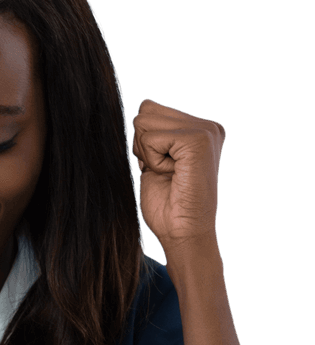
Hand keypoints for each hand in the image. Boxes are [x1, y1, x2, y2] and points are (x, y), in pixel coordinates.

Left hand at [132, 98, 224, 251]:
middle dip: (144, 147)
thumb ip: (151, 137)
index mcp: (198, 129)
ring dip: (149, 155)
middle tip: (166, 173)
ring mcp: (205, 130)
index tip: (164, 169)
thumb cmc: (168, 208)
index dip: (144, 144)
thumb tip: (140, 115)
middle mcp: (206, 125)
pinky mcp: (198, 139)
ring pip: (144, 122)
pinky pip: (150, 139)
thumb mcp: (155, 163)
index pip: (149, 110)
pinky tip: (173, 175)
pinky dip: (153, 161)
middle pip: (145, 111)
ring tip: (170, 174)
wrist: (183, 234)